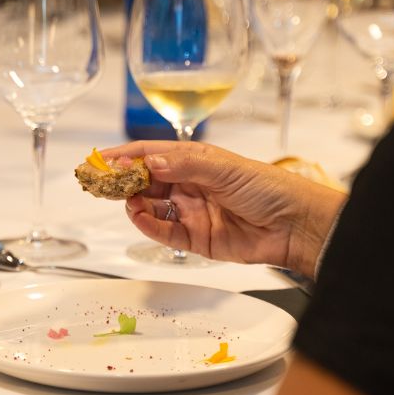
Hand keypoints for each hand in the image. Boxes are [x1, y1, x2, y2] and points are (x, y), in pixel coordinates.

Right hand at [101, 142, 346, 275]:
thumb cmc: (267, 188)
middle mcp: (190, 185)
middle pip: (146, 181)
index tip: (100, 159)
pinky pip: (164, 232)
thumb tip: (149, 163)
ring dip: (134, 203)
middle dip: (122, 181)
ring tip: (126, 199)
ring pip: (151, 207)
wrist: (294, 225)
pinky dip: (148, 225)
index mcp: (196, 161)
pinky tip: (138, 216)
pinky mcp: (196, 239)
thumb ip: (184, 166)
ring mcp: (191, 212)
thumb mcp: (223, 168)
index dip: (125, 156)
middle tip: (100, 182)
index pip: (152, 155)